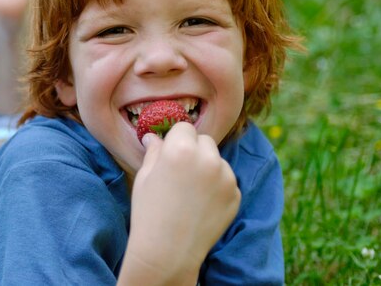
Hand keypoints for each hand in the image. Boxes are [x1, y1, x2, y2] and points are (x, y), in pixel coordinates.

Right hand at [119, 122, 240, 284]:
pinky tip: (201, 204)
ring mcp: (226, 177)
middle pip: (204, 141)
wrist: (168, 252)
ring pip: (218, 160)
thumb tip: (154, 137)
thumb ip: (154, 151)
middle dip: (194, 150)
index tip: (170, 152)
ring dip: (207, 168)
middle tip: (180, 171)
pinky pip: (226, 181)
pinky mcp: (236, 195)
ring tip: (191, 192)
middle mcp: (208, 159)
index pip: (184, 127)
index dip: (176, 139)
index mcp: (181, 149)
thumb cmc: (149, 211)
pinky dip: (217, 187)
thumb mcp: (144, 176)